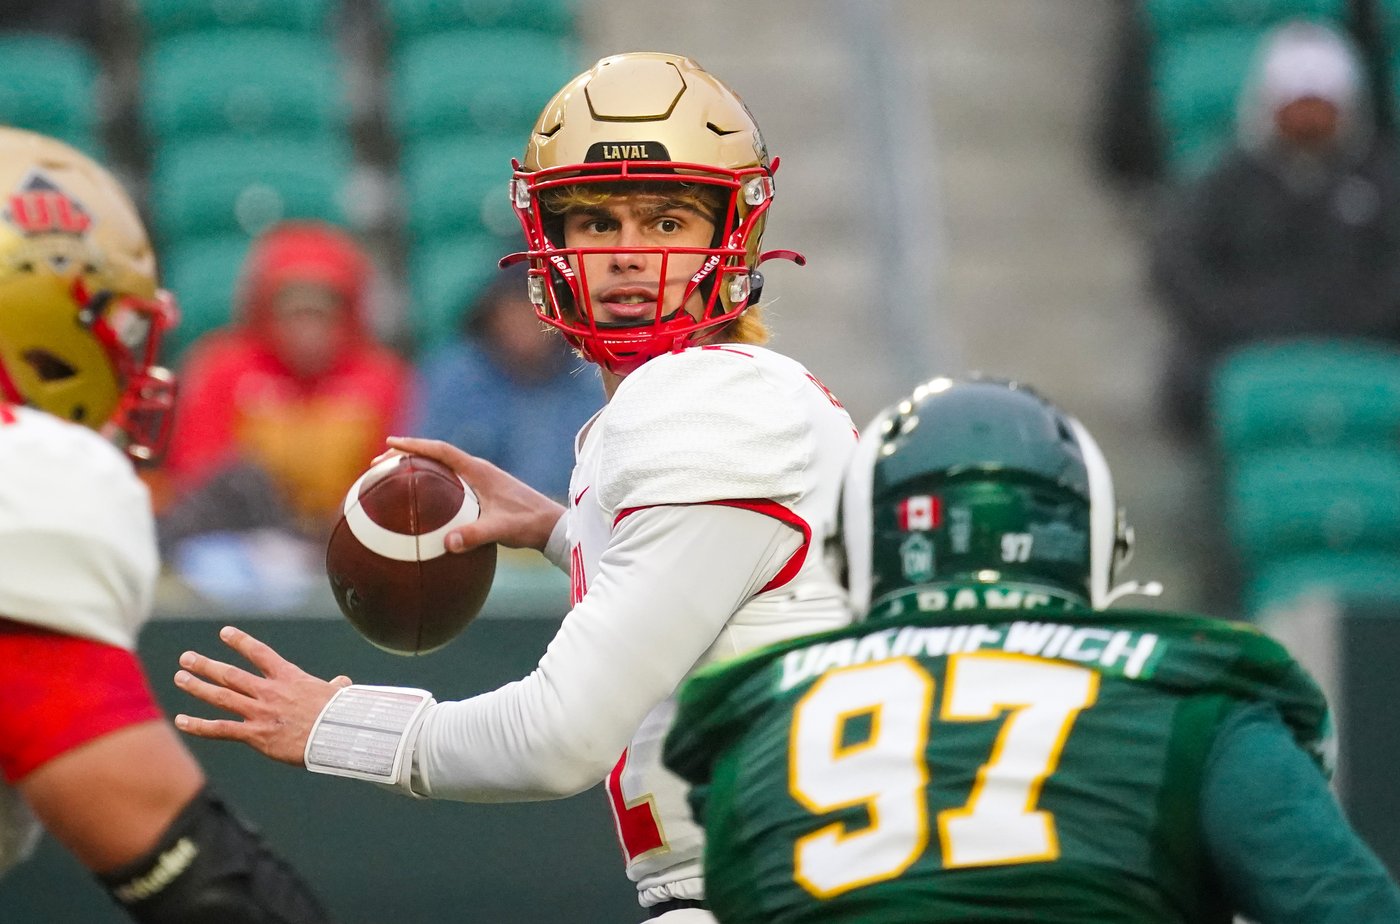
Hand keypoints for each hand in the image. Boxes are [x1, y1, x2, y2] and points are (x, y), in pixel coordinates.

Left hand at [173, 626, 351, 766]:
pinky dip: (199, 726)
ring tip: (180, 677)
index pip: (260, 653)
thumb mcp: (338, 695)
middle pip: (231, 674)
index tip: (224, 632)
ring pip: (221, 697)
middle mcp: (269, 691)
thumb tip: (341, 683)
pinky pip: (221, 729)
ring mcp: (260, 712)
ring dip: (198, 686)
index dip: (240, 642)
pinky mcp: (255, 735)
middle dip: (206, 665)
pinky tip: (181, 721)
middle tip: (186, 658)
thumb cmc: (341, 714)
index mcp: (289, 677)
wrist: (336, 735)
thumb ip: (334, 687)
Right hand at [384, 436, 564, 553]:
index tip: (390, 443)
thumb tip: (448, 543)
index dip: (414, 445)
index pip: (441, 450)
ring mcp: (479, 482)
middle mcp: (477, 471)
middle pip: (435, 457)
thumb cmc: (529, 524)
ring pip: (441, 471)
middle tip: (379, 465)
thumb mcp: (502, 529)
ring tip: (391, 482)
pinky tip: (419, 509)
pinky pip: (449, 487)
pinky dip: (430, 490)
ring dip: (417, 472)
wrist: (552, 526)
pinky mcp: (482, 495)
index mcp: (478, 470)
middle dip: (406, 457)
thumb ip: (477, 535)